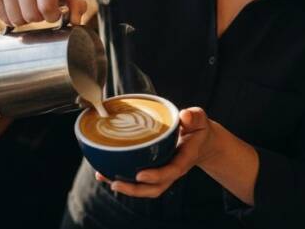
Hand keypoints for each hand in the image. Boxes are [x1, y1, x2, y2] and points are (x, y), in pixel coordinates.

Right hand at [0, 0, 87, 26]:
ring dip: (24, 20)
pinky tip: (15, 9)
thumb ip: (76, 5)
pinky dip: (10, 20)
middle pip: (31, 16)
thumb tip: (77, 22)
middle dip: (38, 18)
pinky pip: (3, 19)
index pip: (47, 8)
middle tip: (39, 9)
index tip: (52, 12)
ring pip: (16, 20)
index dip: (52, 16)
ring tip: (27, 8)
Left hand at [95, 107, 220, 197]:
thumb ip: (194, 117)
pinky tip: (104, 172)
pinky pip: (138, 179)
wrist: (200, 141)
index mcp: (184, 159)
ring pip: (144, 187)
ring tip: (104, 177)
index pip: (171, 172)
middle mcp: (171, 170)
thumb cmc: (197, 129)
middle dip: (134, 189)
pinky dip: (121, 177)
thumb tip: (184, 116)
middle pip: (154, 188)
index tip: (140, 175)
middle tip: (115, 183)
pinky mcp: (153, 169)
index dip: (156, 176)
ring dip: (124, 186)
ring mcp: (162, 172)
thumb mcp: (199, 120)